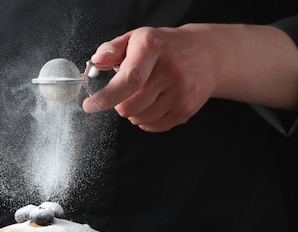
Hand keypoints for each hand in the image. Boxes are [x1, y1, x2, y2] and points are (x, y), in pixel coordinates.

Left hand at [82, 23, 297, 132]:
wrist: (207, 54)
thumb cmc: (163, 48)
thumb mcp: (136, 39)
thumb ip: (112, 49)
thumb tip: (97, 61)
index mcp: (153, 48)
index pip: (129, 79)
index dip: (106, 97)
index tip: (90, 105)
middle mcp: (170, 70)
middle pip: (129, 106)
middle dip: (119, 104)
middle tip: (125, 92)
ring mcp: (181, 91)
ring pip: (140, 119)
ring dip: (133, 112)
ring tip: (143, 95)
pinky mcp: (187, 108)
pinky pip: (154, 126)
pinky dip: (146, 120)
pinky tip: (154, 103)